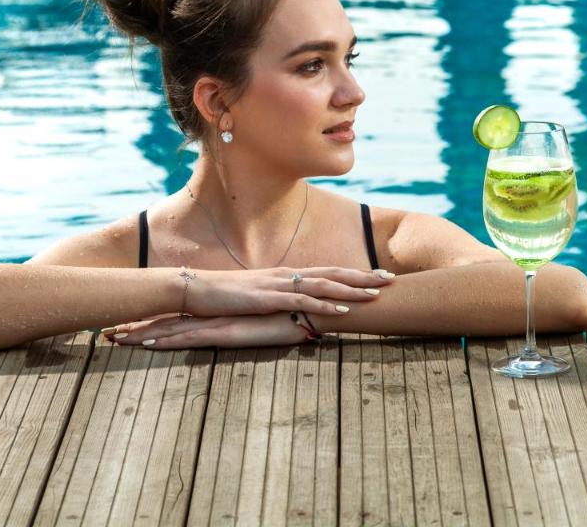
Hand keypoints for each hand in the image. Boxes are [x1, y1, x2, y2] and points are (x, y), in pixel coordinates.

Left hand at [105, 312, 309, 348]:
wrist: (310, 305)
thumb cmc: (289, 314)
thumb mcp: (260, 321)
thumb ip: (246, 323)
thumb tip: (235, 329)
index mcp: (217, 313)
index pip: (177, 317)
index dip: (150, 321)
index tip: (125, 325)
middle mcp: (212, 315)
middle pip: (166, 322)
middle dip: (135, 327)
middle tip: (106, 334)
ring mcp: (217, 323)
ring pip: (171, 329)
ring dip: (142, 334)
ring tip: (114, 340)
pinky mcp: (226, 332)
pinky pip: (190, 338)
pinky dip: (167, 340)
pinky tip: (147, 343)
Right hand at [182, 265, 392, 318]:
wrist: (195, 289)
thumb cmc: (223, 296)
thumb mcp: (256, 299)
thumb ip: (277, 303)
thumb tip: (296, 315)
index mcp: (285, 275)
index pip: (327, 272)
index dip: (354, 274)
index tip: (379, 276)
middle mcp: (286, 275)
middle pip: (333, 273)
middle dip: (364, 277)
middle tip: (391, 279)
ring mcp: (278, 284)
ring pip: (323, 284)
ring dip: (352, 289)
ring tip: (377, 294)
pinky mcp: (267, 298)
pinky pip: (301, 300)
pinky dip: (324, 303)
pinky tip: (342, 308)